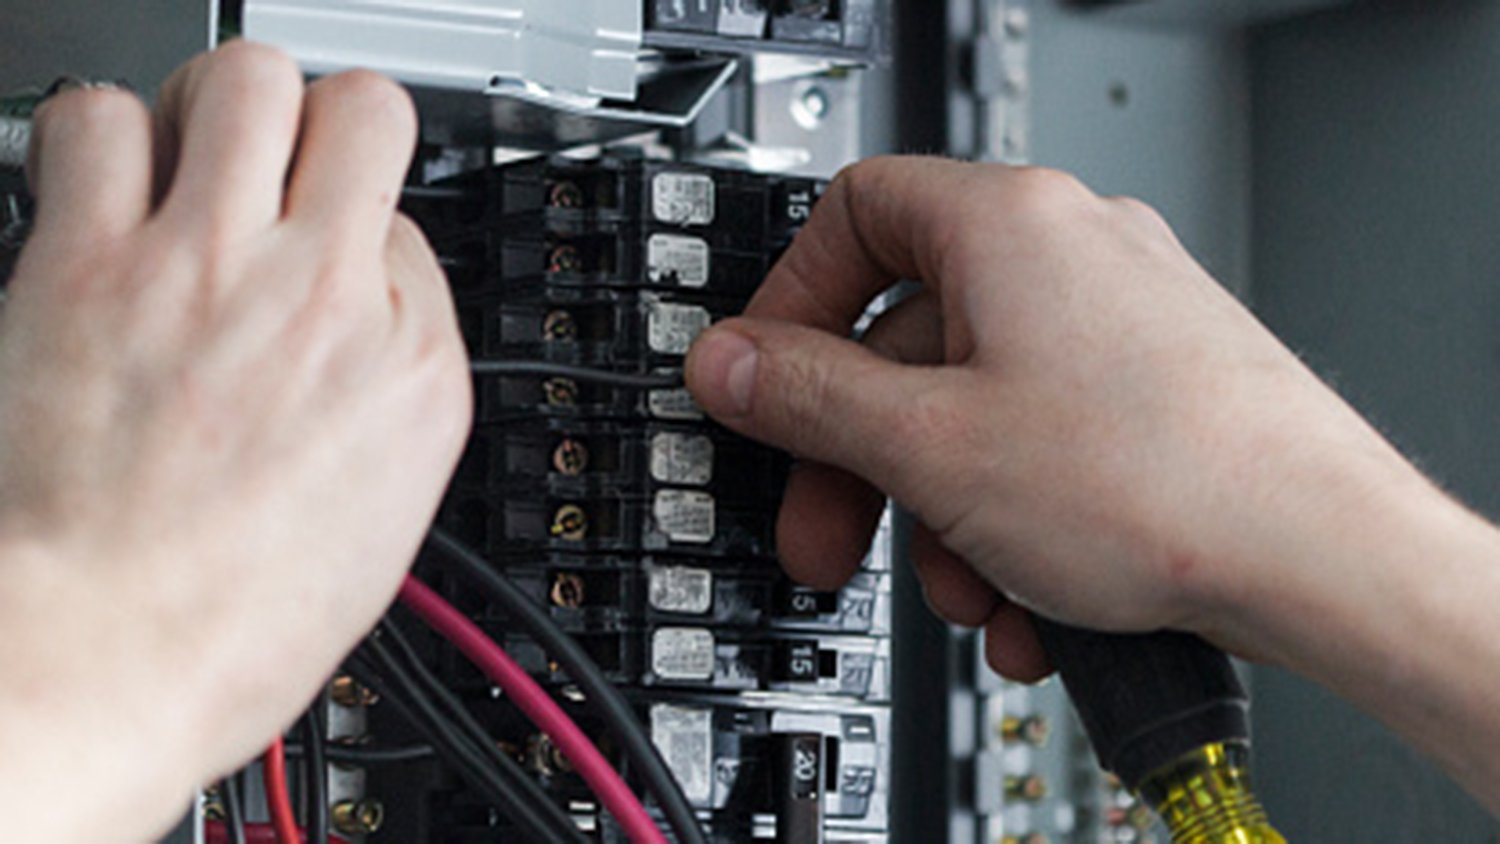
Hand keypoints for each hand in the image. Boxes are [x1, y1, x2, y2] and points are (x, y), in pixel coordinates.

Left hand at [0, 43, 469, 838]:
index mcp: (411, 370)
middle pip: (360, 110)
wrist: (100, 661)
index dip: (364, 243)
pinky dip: (98, 137)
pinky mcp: (90, 262)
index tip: (332, 261)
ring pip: (245, 80)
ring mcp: (210, 268)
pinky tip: (101, 192)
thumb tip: (367, 318)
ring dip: (219, 109)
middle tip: (281, 167)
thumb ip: (390, 393)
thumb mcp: (383, 522)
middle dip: (323, 124)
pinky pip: (98, 119)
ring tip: (190, 161)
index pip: (411, 232)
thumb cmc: (228, 624)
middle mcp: (325, 297)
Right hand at [687, 157, 1422, 680]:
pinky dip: (1012, 520)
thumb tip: (730, 365)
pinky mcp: (1156, 392)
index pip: (851, 215)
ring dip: (944, 514)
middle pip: (908, 338)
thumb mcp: (931, 447)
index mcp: (1007, 222)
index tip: (765, 384)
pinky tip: (1025, 600)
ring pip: (974, 410)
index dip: (790, 303)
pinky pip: (1042, 443)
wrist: (1329, 561)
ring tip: (966, 591)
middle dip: (861, 458)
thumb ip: (807, 398)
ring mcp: (1121, 323)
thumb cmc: (1165, 482)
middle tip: (831, 532)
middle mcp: (1070, 252)